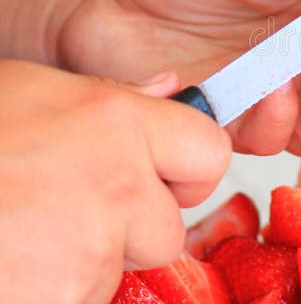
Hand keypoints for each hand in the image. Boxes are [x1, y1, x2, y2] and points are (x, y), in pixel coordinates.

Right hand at [0, 60, 230, 303]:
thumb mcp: (24, 94)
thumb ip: (108, 99)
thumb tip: (170, 90)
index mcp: (111, 121)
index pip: (208, 151)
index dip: (184, 171)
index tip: (160, 179)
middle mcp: (114, 183)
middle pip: (167, 228)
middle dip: (125, 232)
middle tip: (55, 215)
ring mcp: (89, 251)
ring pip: (119, 273)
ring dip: (79, 267)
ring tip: (18, 237)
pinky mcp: (64, 297)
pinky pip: (84, 300)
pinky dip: (53, 291)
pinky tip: (12, 264)